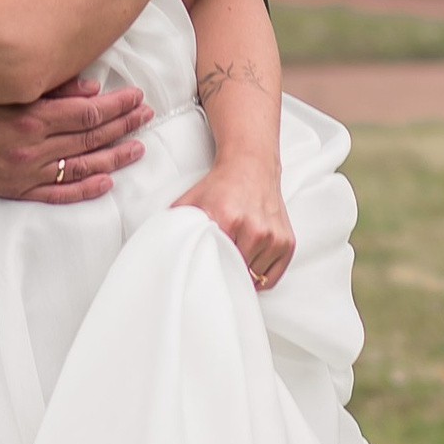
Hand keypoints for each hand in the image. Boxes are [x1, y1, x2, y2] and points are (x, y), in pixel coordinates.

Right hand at [0, 79, 150, 203]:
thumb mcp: (3, 88)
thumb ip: (49, 88)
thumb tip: (92, 88)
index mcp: (30, 117)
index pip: (87, 112)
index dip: (117, 106)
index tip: (136, 97)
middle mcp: (32, 148)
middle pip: (90, 137)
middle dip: (123, 126)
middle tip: (146, 116)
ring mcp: (26, 173)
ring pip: (82, 167)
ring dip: (114, 157)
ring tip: (138, 148)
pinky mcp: (16, 192)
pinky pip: (58, 194)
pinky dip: (85, 190)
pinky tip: (108, 182)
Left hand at [176, 159, 296, 291]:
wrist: (250, 166)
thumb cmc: (221, 186)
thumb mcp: (190, 200)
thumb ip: (173, 224)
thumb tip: (157, 248)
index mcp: (228, 219)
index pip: (215, 263)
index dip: (207, 270)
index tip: (202, 271)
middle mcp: (255, 229)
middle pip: (235, 273)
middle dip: (225, 272)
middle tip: (217, 265)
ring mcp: (273, 237)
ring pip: (254, 278)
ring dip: (243, 272)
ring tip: (235, 256)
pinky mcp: (287, 242)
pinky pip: (272, 277)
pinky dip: (261, 276)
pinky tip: (250, 262)